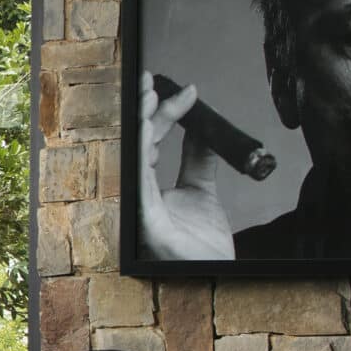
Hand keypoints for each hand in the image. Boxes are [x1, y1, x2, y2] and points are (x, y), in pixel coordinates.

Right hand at [137, 73, 236, 261]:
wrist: (216, 270)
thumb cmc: (202, 244)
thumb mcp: (203, 189)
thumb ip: (199, 159)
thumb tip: (201, 129)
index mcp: (149, 187)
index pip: (153, 140)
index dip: (167, 112)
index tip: (189, 92)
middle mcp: (139, 194)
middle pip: (140, 143)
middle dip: (144, 109)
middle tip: (155, 81)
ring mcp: (139, 206)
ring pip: (134, 155)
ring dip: (140, 122)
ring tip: (150, 93)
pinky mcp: (145, 219)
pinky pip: (140, 180)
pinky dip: (141, 150)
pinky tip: (146, 130)